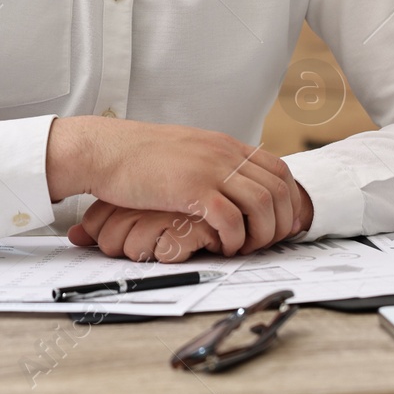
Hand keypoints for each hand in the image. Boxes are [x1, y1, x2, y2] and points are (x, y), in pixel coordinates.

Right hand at [46, 117, 297, 254]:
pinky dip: (234, 239)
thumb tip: (230, 187)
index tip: (281, 225)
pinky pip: (231, 219)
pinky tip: (222, 246)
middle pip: (279, 190)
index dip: (288, 202)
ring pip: (262, 205)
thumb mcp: (187, 151)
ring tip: (243, 248)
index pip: (279, 171)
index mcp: (225, 145)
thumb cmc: (138, 156)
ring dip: (260, 234)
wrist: (104, 149)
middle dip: (279, 223)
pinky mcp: (191, 188)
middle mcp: (224, 153)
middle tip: (263, 244)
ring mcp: (210, 169)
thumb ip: (212, 164)